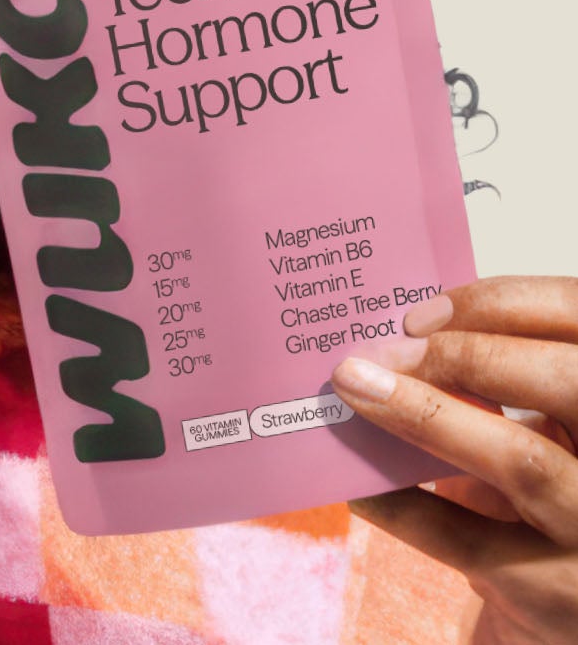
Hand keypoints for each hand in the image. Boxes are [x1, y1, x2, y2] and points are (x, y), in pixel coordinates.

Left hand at [331, 278, 577, 643]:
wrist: (567, 608)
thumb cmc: (549, 495)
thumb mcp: (552, 431)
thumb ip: (506, 381)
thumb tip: (401, 331)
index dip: (506, 303)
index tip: (423, 311)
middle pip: (570, 381)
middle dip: (471, 353)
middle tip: (390, 346)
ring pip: (521, 459)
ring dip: (423, 414)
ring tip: (354, 386)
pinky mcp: (556, 593)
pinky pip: (466, 540)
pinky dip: (401, 506)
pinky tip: (354, 485)